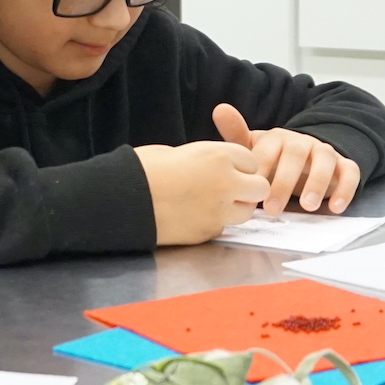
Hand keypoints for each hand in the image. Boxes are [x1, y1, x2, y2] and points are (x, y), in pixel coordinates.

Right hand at [134, 140, 271, 245]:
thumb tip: (212, 169)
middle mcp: (226, 183)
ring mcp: (219, 211)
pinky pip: (223, 227)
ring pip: (247, 212)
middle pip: (260, 187)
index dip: (239, 165)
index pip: (251, 161)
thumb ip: (204, 160)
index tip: (225, 168)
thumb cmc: (144, 169)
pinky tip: (194, 216)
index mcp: (218, 156)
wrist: (124, 200)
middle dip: (248, 188)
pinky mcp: (208, 232)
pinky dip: (214, 222)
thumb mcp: (178, 152)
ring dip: (236, 207)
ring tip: (212, 204)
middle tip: (228, 189)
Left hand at [212, 104, 361, 213]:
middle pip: (296, 155)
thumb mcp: (252, 149)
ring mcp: (323, 151)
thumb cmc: (272, 159)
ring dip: (317, 184)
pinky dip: (346, 188)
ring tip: (307, 206)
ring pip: (325, 161)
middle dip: (284, 183)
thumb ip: (236, 134)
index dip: (260, 169)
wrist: (302, 159)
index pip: (268, 150)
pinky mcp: (343, 164)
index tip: (250, 191)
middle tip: (273, 209)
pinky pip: (350, 171)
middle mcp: (301, 141)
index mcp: (276, 138)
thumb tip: (220, 109)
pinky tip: (336, 207)